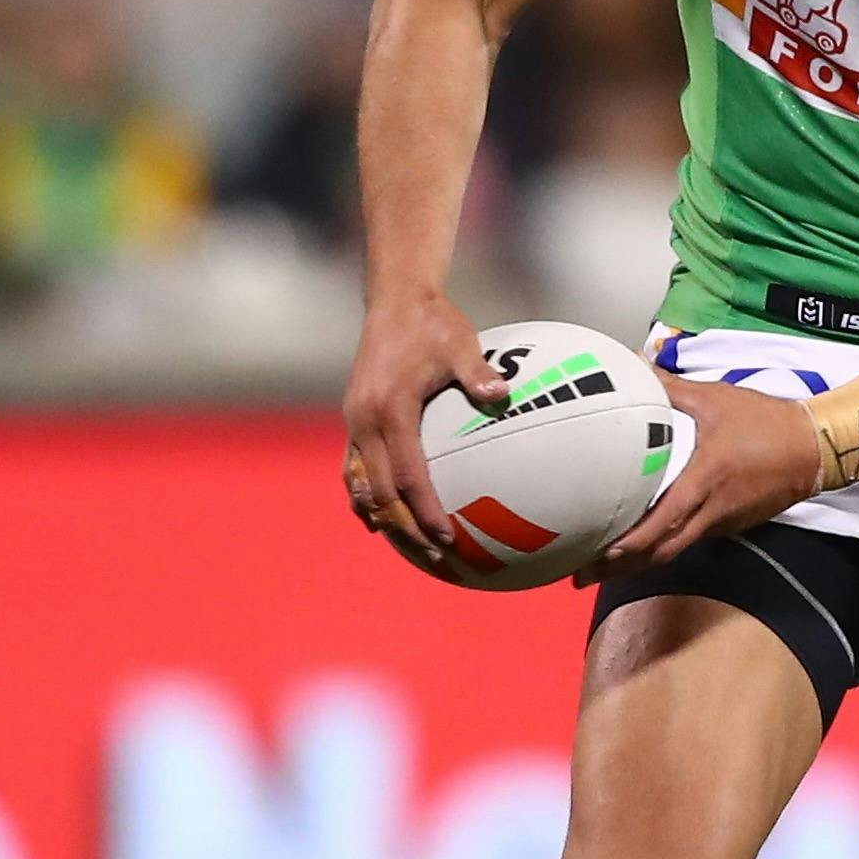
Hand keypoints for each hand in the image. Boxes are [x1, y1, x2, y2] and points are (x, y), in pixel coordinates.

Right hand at [341, 288, 514, 574]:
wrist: (394, 301)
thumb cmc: (434, 322)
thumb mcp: (460, 343)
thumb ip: (478, 373)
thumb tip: (504, 394)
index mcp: (390, 409)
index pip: (407, 474)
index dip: (424, 511)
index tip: (446, 538)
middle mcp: (364, 421)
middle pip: (381, 492)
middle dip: (406, 528)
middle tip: (438, 557)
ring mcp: (354, 421)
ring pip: (362, 485)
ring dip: (384, 518)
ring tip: (411, 547)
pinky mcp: (354, 419)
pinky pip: (356, 468)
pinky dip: (368, 496)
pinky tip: (383, 519)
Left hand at [595, 373, 823, 578]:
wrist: (814, 448)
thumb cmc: (766, 422)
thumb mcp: (716, 399)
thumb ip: (673, 388)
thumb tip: (638, 367)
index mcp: (705, 480)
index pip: (665, 521)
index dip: (633, 542)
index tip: (602, 552)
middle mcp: (712, 510)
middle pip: (662, 551)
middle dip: (621, 566)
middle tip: (583, 573)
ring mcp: (723, 522)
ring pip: (676, 549)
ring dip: (640, 559)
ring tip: (604, 563)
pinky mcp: (732, 525)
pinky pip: (693, 539)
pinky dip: (665, 545)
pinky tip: (645, 542)